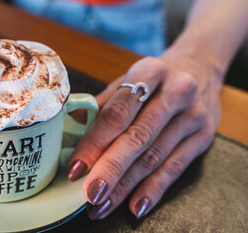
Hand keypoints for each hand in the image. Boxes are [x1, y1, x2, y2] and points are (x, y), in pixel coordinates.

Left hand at [68, 56, 222, 219]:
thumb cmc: (154, 78)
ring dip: (126, 185)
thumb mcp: (128, 79)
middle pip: (137, 137)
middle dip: (110, 169)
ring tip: (103, 204)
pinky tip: (136, 205)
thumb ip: (101, 105)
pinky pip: (175, 168)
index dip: (95, 142)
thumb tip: (70, 128)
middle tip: (89, 192)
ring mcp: (193, 115)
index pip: (118, 112)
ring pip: (154, 157)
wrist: (200, 68)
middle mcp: (177, 91)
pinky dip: (154, 188)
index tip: (76, 166)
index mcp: (150, 71)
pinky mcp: (204, 137)